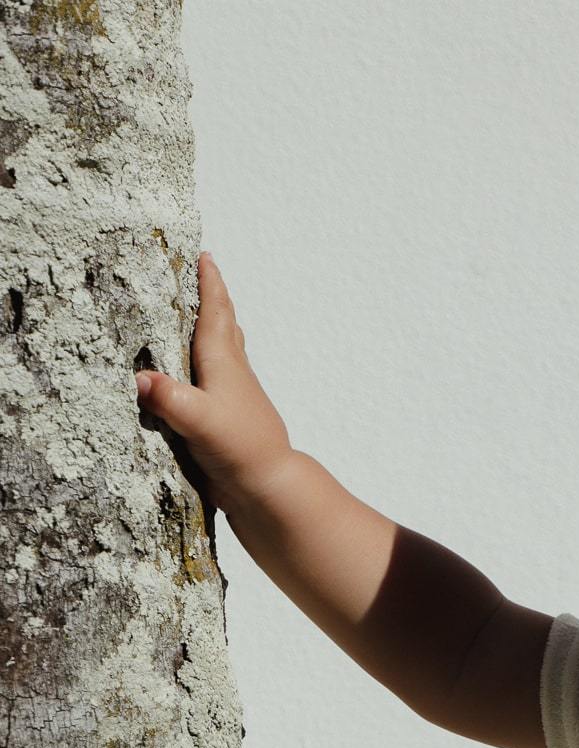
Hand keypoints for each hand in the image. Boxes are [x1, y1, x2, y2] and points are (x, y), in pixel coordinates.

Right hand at [133, 253, 293, 512]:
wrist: (269, 488)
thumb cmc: (239, 449)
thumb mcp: (198, 421)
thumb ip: (169, 398)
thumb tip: (139, 379)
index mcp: (224, 363)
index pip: (215, 313)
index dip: (210, 284)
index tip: (206, 256)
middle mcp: (233, 374)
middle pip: (224, 326)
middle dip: (213, 299)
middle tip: (204, 275)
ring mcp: (235, 397)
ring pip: (226, 352)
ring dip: (216, 330)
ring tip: (203, 317)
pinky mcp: (231, 419)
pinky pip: (220, 380)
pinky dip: (210, 365)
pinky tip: (202, 377)